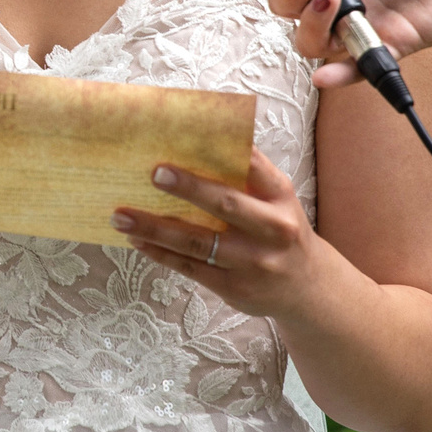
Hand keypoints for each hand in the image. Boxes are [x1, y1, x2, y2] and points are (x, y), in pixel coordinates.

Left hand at [110, 151, 328, 318]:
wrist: (309, 289)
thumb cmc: (281, 232)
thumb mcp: (276, 202)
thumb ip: (246, 178)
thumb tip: (193, 146)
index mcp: (281, 197)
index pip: (253, 167)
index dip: (221, 153)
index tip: (189, 142)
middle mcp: (272, 228)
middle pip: (225, 204)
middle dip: (188, 187)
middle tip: (152, 174)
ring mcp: (253, 262)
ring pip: (197, 242)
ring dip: (155, 228)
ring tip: (121, 217)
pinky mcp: (235, 287)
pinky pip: (190, 267)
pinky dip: (160, 253)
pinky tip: (138, 242)